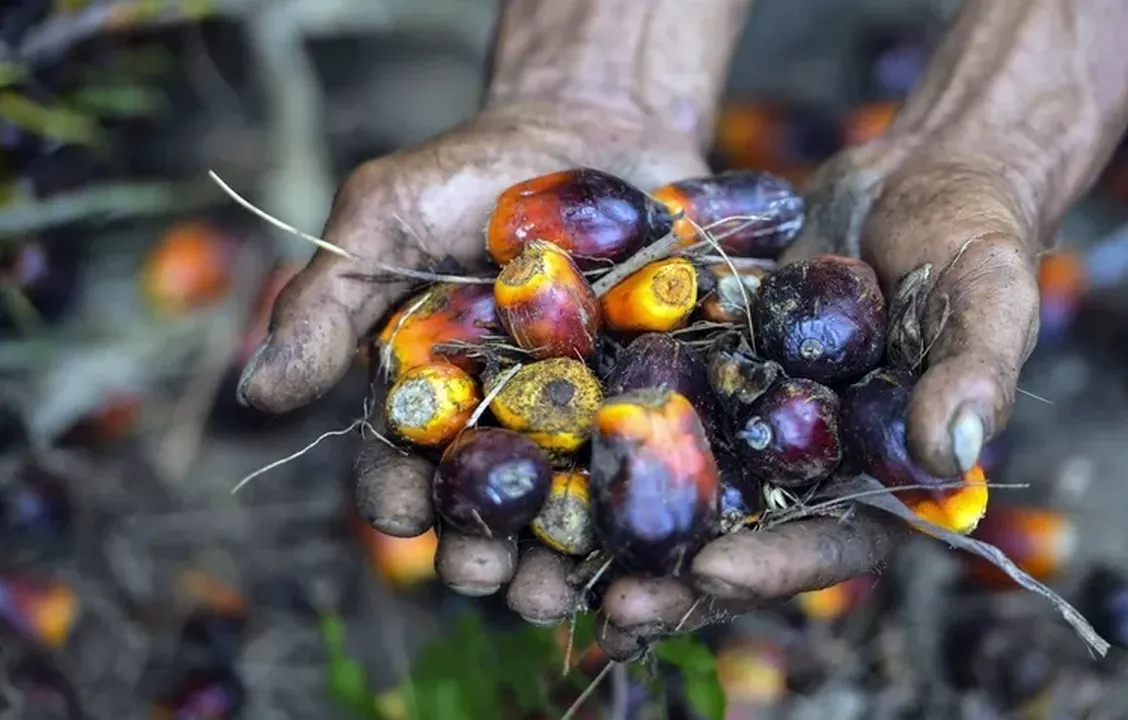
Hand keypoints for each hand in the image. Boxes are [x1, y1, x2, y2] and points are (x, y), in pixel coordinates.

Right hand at [233, 96, 915, 659]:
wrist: (596, 127)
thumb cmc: (473, 173)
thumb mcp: (385, 217)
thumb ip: (328, 303)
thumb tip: (255, 395)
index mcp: (430, 399)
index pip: (401, 464)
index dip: (400, 496)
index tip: (408, 515)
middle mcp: (504, 428)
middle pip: (488, 511)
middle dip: (484, 551)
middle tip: (491, 574)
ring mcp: (586, 424)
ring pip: (571, 515)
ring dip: (564, 562)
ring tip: (568, 590)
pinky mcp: (661, 409)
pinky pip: (659, 474)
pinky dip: (656, 516)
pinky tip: (658, 550)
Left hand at [544, 137, 1043, 661]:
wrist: (914, 171)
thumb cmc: (974, 236)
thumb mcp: (990, 294)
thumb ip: (975, 375)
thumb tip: (948, 459)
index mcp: (885, 476)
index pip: (833, 545)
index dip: (774, 568)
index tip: (710, 575)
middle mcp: (814, 463)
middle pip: (744, 538)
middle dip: (677, 577)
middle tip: (609, 604)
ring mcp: (757, 418)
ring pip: (687, 487)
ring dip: (626, 524)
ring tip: (556, 556)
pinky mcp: (714, 369)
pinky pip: (660, 405)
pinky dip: (613, 429)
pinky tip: (547, 446)